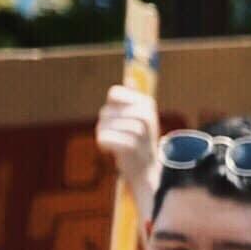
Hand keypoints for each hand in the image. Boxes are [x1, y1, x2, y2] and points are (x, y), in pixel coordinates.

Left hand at [95, 84, 160, 212]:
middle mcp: (145, 115)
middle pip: (105, 112)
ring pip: (102, 125)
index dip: (112, 107)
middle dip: (106, 124)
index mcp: (147, 103)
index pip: (113, 94)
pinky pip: (103, 138)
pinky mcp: (130, 146)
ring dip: (105, 136)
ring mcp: (139, 131)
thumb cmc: (140, 141)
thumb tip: (130, 78)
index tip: (121, 118)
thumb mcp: (140, 116)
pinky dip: (104, 145)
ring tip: (118, 144)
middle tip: (120, 136)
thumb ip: (132, 97)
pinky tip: (113, 151)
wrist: (148, 171)